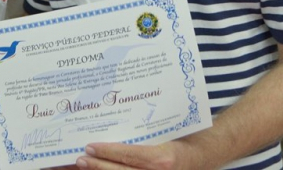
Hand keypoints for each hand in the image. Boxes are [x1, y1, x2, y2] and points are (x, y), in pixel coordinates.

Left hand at [74, 140, 199, 169]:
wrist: (201, 156)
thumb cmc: (184, 137)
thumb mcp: (167, 131)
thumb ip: (145, 130)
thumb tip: (118, 117)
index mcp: (163, 158)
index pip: (129, 156)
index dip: (107, 152)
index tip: (90, 146)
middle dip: (99, 166)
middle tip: (81, 158)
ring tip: (84, 166)